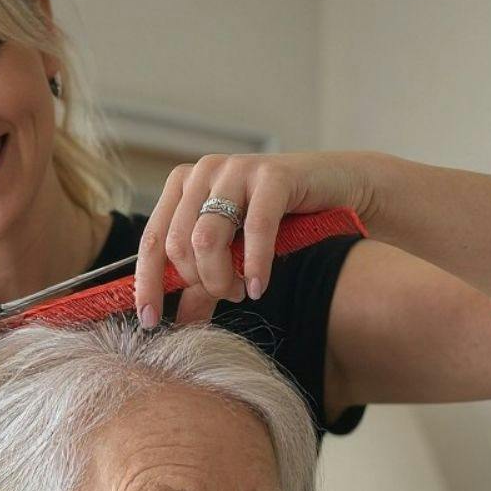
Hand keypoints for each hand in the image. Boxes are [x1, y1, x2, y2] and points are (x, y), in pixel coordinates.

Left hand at [134, 151, 387, 326]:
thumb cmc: (285, 223)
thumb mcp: (235, 255)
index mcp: (184, 186)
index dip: (147, 283)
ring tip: (241, 292)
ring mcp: (237, 169)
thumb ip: (203, 284)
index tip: (149, 320)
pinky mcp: (273, 175)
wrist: (343, 191)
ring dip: (221, 277)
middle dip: (199, 282)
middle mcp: (204, 172)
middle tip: (226, 296)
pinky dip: (254, 265)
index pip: (152, 240)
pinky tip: (258, 286)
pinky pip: (254, 229)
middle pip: (178, 244)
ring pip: (206, 238)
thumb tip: (178, 321)